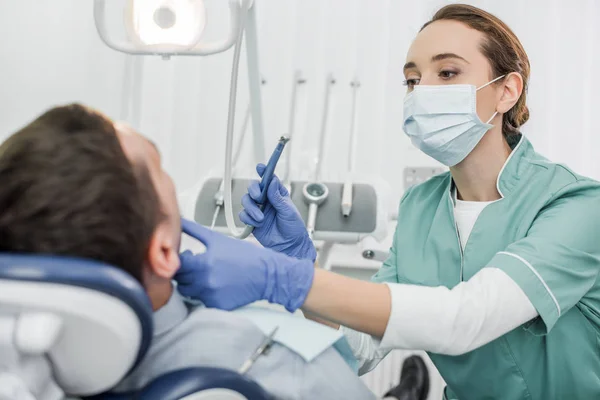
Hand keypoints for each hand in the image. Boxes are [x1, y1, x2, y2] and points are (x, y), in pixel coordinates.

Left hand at [175, 218, 314, 311]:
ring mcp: (210, 296)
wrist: (266, 274)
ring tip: (206, 274)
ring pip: (188, 291)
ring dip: (192, 283)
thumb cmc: (245, 256)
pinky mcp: (216, 305)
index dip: (178, 259)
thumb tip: (179, 222)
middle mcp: (205, 282)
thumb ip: (195, 230)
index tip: (187, 256)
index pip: (176, 265)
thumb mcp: (218, 239)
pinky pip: (201, 300)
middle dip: (185, 271)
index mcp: (203, 264)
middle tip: (197, 264)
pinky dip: (205, 293)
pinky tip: (217, 284)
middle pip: (180, 279)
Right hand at [239, 164, 316, 261]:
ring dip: (251, 208)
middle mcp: (266, 201)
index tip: (260, 167)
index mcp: (277, 195)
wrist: (289, 246)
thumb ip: (278, 197)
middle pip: (253, 188)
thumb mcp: (288, 211)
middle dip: (253, 190)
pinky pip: (243, 215)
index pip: (269, 180)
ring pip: (246, 201)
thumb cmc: (293, 228)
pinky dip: (249, 219)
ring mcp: (258, 210)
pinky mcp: (252, 221)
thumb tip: (272, 181)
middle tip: (258, 197)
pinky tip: (257, 224)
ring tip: (261, 218)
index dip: (264, 172)